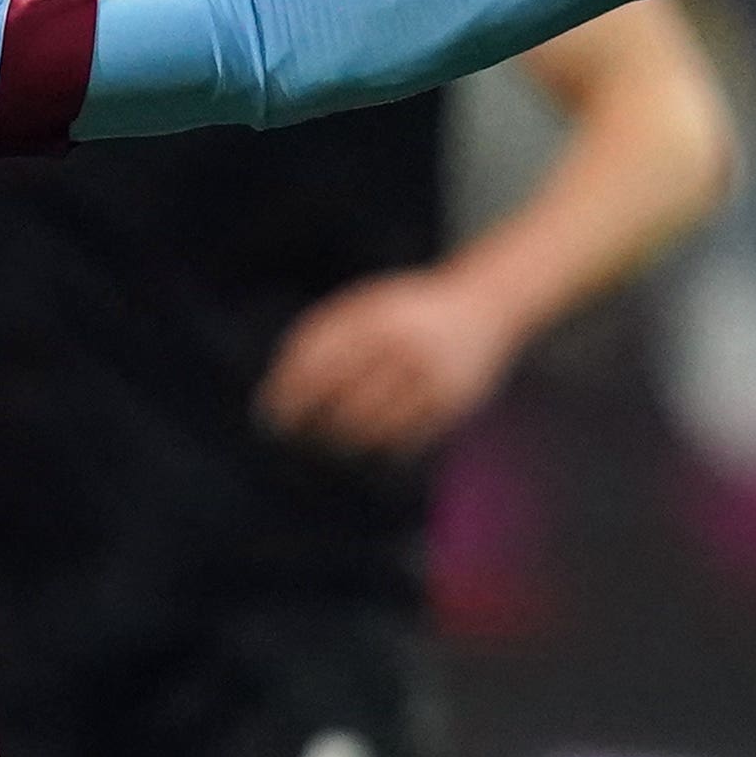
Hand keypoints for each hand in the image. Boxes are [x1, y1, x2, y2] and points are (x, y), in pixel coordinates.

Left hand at [257, 266, 516, 455]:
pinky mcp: (452, 404)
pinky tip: (364, 449)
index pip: (318, 365)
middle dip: (311, 426)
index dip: (289, 395)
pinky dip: (377, 450)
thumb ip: (323, 338)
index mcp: (375, 318)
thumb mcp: (366, 306)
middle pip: (342, 401)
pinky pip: (404, 441)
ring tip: (325, 446)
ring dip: (340, 444)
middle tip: (294, 439)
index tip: (270, 414)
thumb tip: (277, 387)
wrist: (485, 305)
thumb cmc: (406, 311)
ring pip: (372, 428)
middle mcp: (403, 346)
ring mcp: (430, 376)